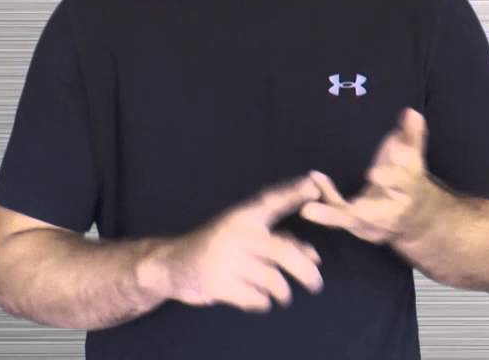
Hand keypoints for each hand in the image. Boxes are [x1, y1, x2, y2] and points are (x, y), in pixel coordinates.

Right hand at [143, 173, 324, 313]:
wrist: (172, 265)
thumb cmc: (219, 248)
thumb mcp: (246, 237)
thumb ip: (281, 242)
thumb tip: (315, 257)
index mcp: (243, 216)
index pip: (273, 200)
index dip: (294, 192)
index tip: (315, 185)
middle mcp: (235, 233)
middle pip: (283, 252)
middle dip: (306, 272)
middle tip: (316, 285)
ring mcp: (225, 258)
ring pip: (273, 280)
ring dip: (282, 293)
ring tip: (282, 296)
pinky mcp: (217, 283)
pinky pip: (256, 299)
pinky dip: (262, 303)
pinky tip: (257, 300)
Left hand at [299, 107, 438, 244]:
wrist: (414, 217)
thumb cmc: (408, 178)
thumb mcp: (412, 156)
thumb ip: (411, 135)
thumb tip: (411, 113)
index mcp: (409, 190)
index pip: (403, 183)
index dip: (391, 178)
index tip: (374, 173)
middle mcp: (391, 211)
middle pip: (376, 211)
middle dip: (363, 210)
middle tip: (351, 206)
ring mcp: (372, 222)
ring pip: (351, 220)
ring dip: (329, 216)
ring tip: (308, 210)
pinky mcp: (355, 225)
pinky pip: (338, 215)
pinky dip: (324, 203)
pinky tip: (314, 181)